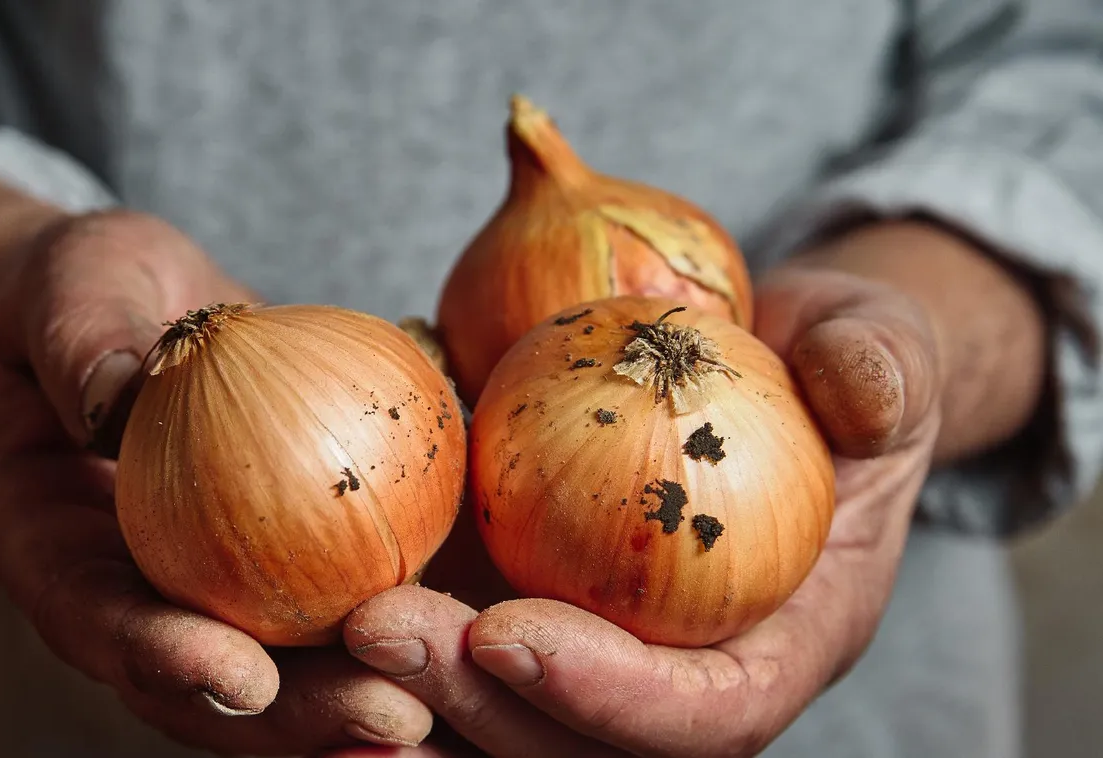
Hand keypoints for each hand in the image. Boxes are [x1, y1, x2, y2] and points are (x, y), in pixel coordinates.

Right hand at [0, 210, 434, 753]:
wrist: (129, 307)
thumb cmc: (82, 290)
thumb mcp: (70, 287)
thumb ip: (81, 339)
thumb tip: (112, 390)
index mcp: (51, 545)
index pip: (98, 620)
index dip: (164, 659)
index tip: (242, 676)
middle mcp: (133, 592)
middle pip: (209, 682)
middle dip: (298, 716)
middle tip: (390, 719)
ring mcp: (212, 587)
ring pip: (287, 673)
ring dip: (364, 696)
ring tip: (451, 704)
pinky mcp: (286, 563)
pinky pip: (345, 603)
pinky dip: (409, 629)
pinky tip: (484, 638)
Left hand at [327, 259, 943, 756]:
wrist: (773, 367)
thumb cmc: (833, 362)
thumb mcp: (876, 348)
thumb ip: (879, 369)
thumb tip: (861, 385)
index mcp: (782, 642)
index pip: (706, 712)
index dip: (611, 698)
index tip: (513, 634)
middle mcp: (683, 673)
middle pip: (578, 743)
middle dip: (478, 704)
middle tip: (381, 628)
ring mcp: (600, 649)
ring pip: (502, 719)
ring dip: (413, 691)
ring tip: (335, 623)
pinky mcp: (534, 604)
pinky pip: (459, 652)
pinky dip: (391, 649)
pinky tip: (317, 605)